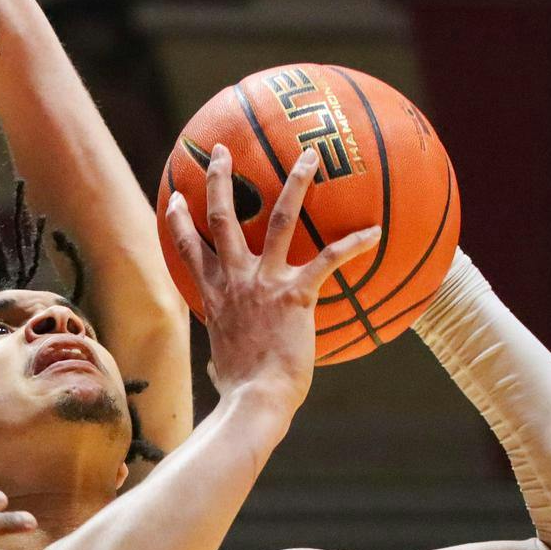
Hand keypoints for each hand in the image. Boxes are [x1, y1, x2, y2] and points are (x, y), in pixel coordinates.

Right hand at [163, 146, 379, 410]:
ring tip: (308, 156)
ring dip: (295, 183)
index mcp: (215, 296)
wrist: (255, 398)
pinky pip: (329, 259)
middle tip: (221, 151)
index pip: (189, 249)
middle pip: (221, 218)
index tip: (175, 197)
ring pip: (280, 219)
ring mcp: (264, 283)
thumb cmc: (240, 390)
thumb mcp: (222, 366)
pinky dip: (354, 244)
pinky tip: (375, 232)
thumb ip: (221, 356)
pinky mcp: (296, 295)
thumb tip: (219, 369)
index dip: (179, 220)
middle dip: (219, 180)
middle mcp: (235, 280)